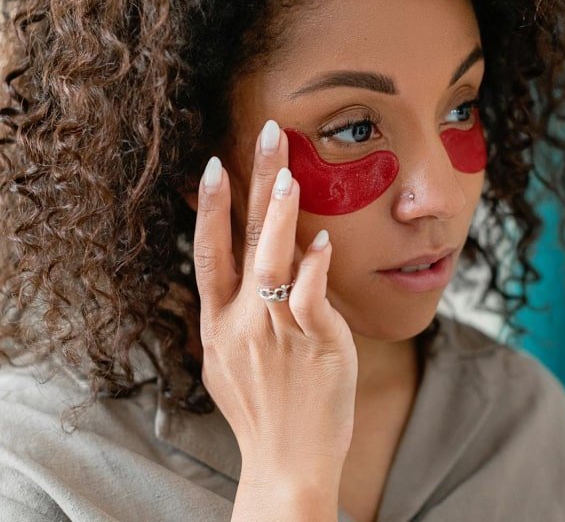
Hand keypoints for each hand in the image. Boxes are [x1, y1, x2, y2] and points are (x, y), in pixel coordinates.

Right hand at [193, 119, 357, 484]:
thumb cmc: (260, 411)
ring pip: (272, 262)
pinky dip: (314, 266)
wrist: (285, 463)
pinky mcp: (313, 344)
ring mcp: (275, 332)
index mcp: (217, 323)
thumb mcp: (225, 364)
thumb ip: (229, 320)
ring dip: (279, 215)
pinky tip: (321, 239)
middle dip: (251, 185)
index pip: (207, 254)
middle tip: (266, 137)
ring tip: (287, 175)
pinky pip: (311, 296)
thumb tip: (242, 281)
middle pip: (242, 242)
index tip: (215, 166)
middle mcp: (241, 321)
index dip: (209, 209)